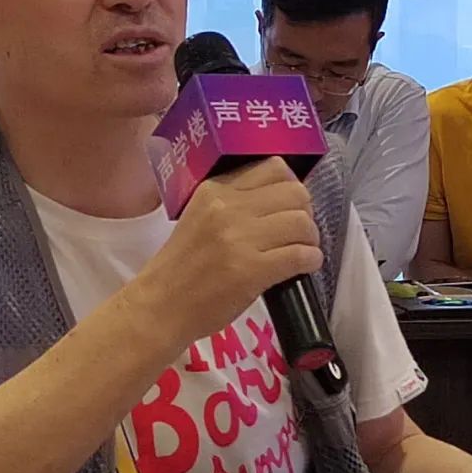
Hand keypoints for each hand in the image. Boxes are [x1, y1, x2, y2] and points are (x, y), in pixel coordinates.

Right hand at [133, 157, 322, 343]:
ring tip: (302, 249)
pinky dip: (310, 260)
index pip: (273, 167)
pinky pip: (301, 255)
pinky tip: (303, 266)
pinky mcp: (252, 270)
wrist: (161, 305)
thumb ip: (232, 201)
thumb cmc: (181, 266)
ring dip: (310, 238)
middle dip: (305, 212)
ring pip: (301, 223)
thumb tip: (280, 197)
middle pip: (294, 193)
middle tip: (299, 231)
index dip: (290, 185)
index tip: (289, 205)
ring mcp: (240, 238)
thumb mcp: (200, 216)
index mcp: (214, 189)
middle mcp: (228, 207)